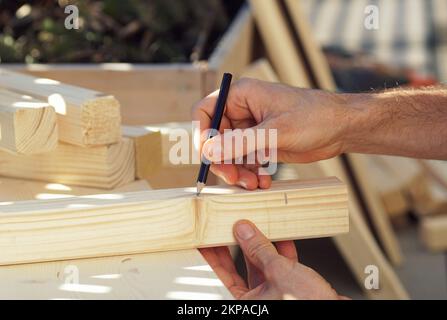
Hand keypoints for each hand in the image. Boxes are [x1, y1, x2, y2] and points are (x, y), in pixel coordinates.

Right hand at [193, 78, 349, 188]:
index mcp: (242, 96)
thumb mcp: (276, 131)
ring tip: (254, 184)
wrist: (341, 128)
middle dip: (223, 161)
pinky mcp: (261, 144)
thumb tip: (210, 151)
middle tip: (234, 179)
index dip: (201, 133)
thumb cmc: (314, 117)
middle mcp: (242, 111)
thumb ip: (241, 142)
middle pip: (215, 138)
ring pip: (229, 154)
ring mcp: (251, 129)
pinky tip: (263, 182)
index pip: (205, 111)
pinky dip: (249, 174)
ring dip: (237, 172)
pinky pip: (244, 161)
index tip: (208, 156)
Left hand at [200, 220, 346, 299]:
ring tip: (256, 223)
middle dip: (238, 244)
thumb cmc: (309, 306)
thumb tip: (244, 231)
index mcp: (246, 303)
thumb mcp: (280, 272)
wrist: (337, 312)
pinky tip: (281, 235)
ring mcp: (274, 293)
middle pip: (241, 266)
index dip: (213, 255)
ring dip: (262, 243)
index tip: (206, 239)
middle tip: (228, 225)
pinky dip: (281, 250)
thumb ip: (260, 249)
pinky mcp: (291, 288)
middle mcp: (258, 299)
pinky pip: (281, 265)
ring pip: (262, 263)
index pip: (221, 275)